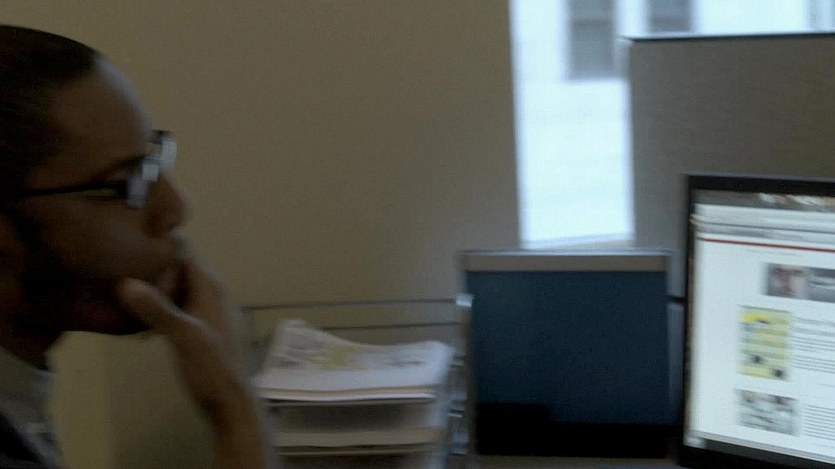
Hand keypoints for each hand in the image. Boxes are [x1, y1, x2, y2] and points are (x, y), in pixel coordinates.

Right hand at [117, 257, 272, 468]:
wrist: (231, 403)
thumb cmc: (212, 369)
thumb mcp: (183, 338)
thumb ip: (158, 311)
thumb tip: (126, 282)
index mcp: (212, 288)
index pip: (185, 250)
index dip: (160, 244)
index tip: (130, 242)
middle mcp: (213, 293)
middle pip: (180, 267)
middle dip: (154, 266)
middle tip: (118, 266)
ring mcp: (210, 310)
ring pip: (179, 287)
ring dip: (156, 289)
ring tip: (122, 289)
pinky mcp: (203, 327)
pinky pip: (180, 306)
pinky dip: (162, 307)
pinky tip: (142, 320)